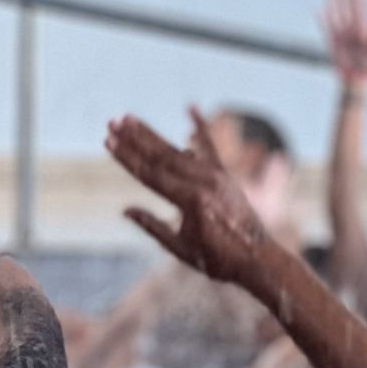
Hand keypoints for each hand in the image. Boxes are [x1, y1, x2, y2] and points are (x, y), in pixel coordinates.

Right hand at [106, 109, 269, 285]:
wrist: (258, 258)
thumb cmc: (218, 260)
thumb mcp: (181, 249)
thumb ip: (153, 227)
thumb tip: (126, 210)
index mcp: (191, 202)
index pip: (151, 175)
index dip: (128, 158)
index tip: (108, 142)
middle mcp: (205, 183)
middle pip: (162, 156)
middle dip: (135, 139)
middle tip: (113, 123)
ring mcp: (217, 176)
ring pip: (179, 151)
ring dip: (153, 135)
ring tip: (130, 119)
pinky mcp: (226, 175)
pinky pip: (211, 148)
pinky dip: (200, 128)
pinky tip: (190, 107)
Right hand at [322, 0, 366, 92]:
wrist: (356, 79)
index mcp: (364, 31)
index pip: (363, 10)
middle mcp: (352, 30)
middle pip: (349, 9)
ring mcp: (342, 34)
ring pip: (337, 14)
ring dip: (334, 2)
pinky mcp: (332, 41)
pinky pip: (324, 26)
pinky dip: (320, 18)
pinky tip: (316, 8)